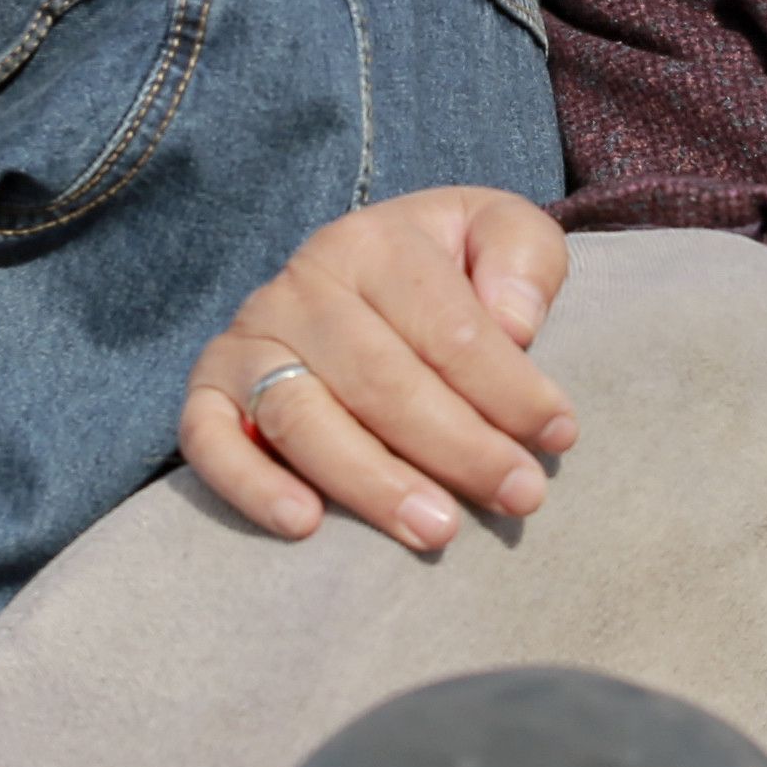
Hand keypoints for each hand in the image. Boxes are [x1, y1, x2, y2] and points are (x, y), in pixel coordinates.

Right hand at [183, 188, 575, 551]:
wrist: (356, 282)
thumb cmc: (444, 275)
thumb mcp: (496, 235)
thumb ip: (523, 258)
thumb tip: (515, 325)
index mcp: (376, 243)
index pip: (448, 326)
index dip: (509, 387)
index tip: (558, 436)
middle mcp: (302, 286)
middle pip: (381, 379)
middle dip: (458, 447)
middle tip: (520, 497)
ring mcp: (249, 340)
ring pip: (301, 416)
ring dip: (370, 481)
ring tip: (436, 531)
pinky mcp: (208, 391)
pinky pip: (207, 439)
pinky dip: (248, 483)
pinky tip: (305, 524)